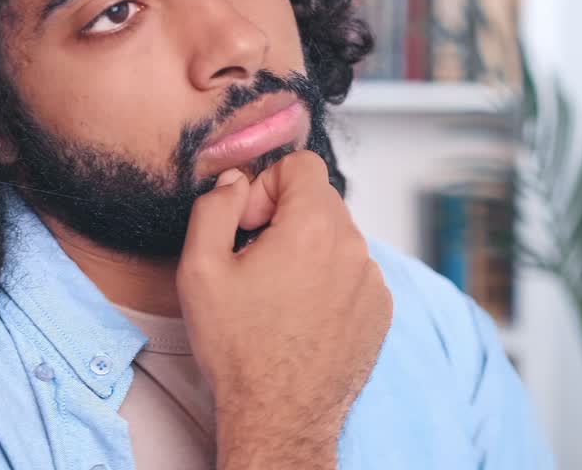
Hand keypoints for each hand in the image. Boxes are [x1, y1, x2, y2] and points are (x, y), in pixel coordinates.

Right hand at [177, 150, 392, 469]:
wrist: (280, 417)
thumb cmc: (240, 350)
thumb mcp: (200, 269)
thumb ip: (214, 207)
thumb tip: (235, 182)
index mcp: (314, 227)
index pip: (302, 164)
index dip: (266, 186)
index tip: (249, 225)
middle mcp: (354, 247)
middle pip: (320, 199)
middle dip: (285, 217)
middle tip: (256, 260)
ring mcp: (372, 281)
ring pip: (337, 237)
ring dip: (307, 250)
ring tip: (277, 295)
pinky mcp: (380, 310)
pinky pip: (353, 272)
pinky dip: (328, 281)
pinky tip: (300, 315)